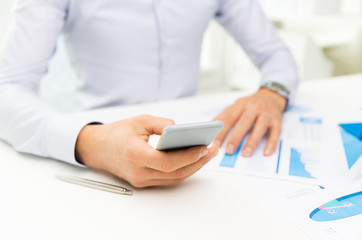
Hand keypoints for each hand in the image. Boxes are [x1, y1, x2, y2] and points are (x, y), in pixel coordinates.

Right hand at [75, 115, 218, 187]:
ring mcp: (141, 180)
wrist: (97, 148)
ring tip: (207, 154)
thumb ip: (163, 124)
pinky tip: (193, 159)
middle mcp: (138, 172)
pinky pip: (168, 179)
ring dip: (193, 168)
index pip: (167, 162)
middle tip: (212, 150)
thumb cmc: (117, 133)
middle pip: (175, 173)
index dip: (188, 156)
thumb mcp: (140, 120)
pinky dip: (182, 170)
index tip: (204, 147)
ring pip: (174, 179)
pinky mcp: (144, 182)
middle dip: (197, 162)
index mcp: (135, 155)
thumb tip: (183, 130)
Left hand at [213, 88, 286, 156]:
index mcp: (240, 105)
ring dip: (252, 142)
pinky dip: (271, 143)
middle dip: (236, 137)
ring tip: (246, 153)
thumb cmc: (250, 104)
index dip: (222, 131)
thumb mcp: (236, 106)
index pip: (229, 118)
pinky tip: (266, 152)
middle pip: (244, 123)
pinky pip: (275, 132)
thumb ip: (223, 116)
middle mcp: (253, 108)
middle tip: (230, 150)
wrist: (271, 96)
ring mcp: (266, 113)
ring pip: (260, 127)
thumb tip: (210, 126)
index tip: (216, 143)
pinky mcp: (277, 120)